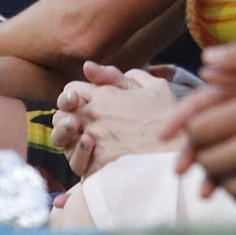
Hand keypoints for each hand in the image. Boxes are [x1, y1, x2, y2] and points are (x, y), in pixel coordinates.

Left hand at [49, 62, 177, 177]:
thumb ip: (122, 75)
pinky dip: (80, 161)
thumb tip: (90, 68)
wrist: (176, 153)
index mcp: (104, 96)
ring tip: (86, 143)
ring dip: (69, 139)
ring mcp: (91, 142)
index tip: (84, 103)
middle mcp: (93, 117)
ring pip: (61, 139)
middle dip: (67, 117)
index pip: (70, 90)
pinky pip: (74, 163)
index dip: (75, 96)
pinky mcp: (94, 166)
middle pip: (60, 114)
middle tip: (81, 125)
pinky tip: (94, 160)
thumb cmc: (168, 119)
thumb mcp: (154, 87)